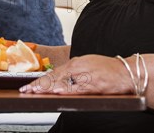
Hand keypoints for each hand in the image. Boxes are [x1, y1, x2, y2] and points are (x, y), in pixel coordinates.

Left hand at [19, 54, 133, 94]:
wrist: (128, 72)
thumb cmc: (109, 70)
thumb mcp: (88, 65)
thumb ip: (74, 72)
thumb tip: (60, 80)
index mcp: (77, 62)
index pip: (54, 72)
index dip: (40, 80)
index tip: (29, 86)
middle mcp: (79, 66)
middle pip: (55, 77)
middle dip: (39, 84)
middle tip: (26, 90)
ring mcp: (86, 75)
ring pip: (63, 82)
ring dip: (47, 88)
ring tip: (35, 92)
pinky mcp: (94, 84)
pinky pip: (77, 88)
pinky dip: (66, 90)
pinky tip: (56, 92)